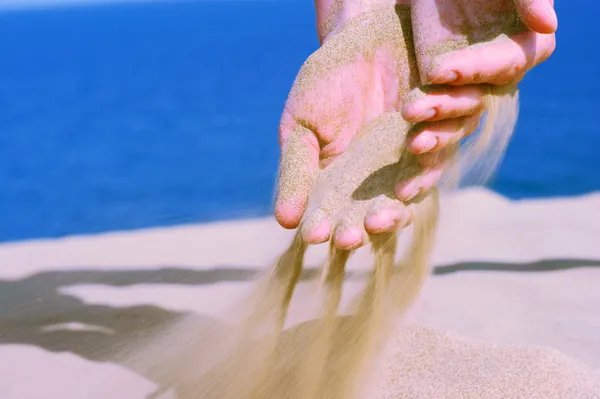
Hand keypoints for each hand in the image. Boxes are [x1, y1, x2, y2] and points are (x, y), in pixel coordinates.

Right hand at [274, 6, 417, 242]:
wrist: (365, 36)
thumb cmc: (326, 82)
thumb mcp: (301, 126)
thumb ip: (296, 171)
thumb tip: (284, 222)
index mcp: (339, 181)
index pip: (332, 214)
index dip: (325, 226)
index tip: (316, 234)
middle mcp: (377, 180)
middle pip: (373, 215)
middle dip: (365, 226)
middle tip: (356, 234)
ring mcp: (408, 161)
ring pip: (409, 195)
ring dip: (398, 206)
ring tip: (387, 210)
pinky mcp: (439, 136)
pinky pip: (438, 155)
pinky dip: (428, 161)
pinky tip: (414, 159)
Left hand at [395, 0, 556, 200]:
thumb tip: (547, 24)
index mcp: (519, 50)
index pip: (500, 66)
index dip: (474, 70)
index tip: (441, 71)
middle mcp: (494, 80)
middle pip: (474, 103)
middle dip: (445, 109)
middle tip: (413, 112)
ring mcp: (465, 96)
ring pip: (455, 125)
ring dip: (435, 137)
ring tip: (413, 144)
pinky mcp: (438, 106)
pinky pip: (435, 136)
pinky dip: (423, 161)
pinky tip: (408, 186)